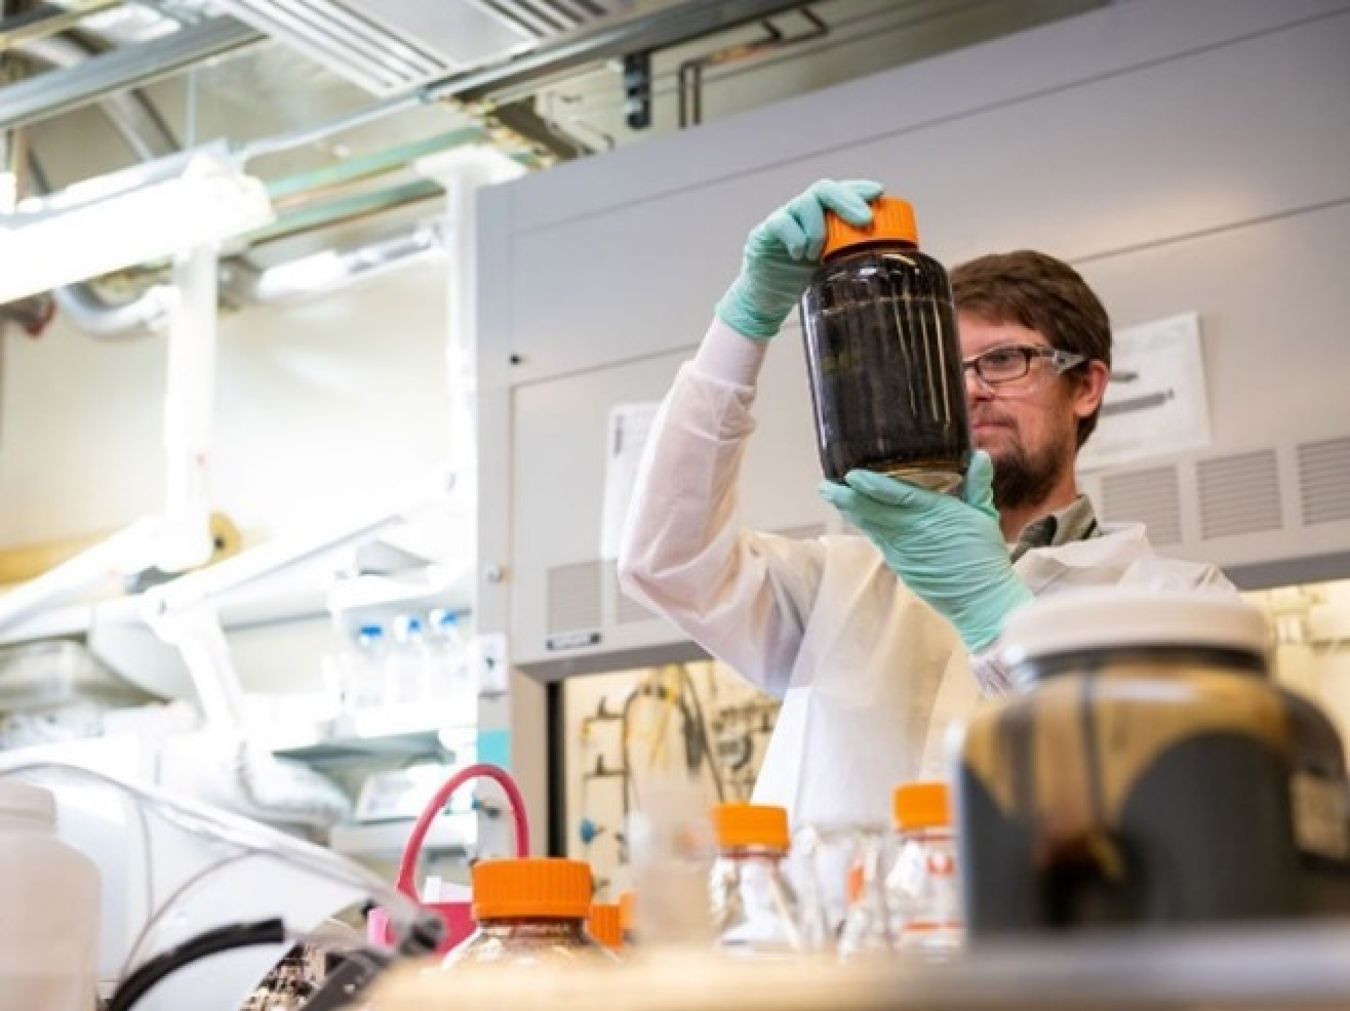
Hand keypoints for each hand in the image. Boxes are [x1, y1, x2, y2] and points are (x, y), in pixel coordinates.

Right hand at [714, 178, 881, 339]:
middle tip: (865, 219)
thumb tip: (889, 258)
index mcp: (823, 216)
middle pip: (825, 189)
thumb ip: (853, 256)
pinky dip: (795, 238)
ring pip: (805, 203)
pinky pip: (781, 223)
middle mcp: (803, 211)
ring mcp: (784, 218)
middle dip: (847, 201)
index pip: (842, 191)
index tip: (879, 193)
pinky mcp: (765, 232)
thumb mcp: (834, 268)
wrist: (767, 299)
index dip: (859, 188)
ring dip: (818, 228)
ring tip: (817, 254)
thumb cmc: (803, 281)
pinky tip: (799, 255)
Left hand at [818, 452, 1032, 652]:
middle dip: (845, 497)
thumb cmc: (984, 556)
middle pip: (871, 511)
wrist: (980, 598)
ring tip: (832, 495)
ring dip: (849, 510)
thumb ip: (977, 484)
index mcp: (934, 513)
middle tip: (824, 486)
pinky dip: (865, 526)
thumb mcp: (984, 515)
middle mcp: (912, 530)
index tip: (852, 475)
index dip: (871, 485)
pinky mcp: (899, 565)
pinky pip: (878, 540)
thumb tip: (980, 456)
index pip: (896, 494)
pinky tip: (856, 516)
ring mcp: (902, 550)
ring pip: (870, 525)